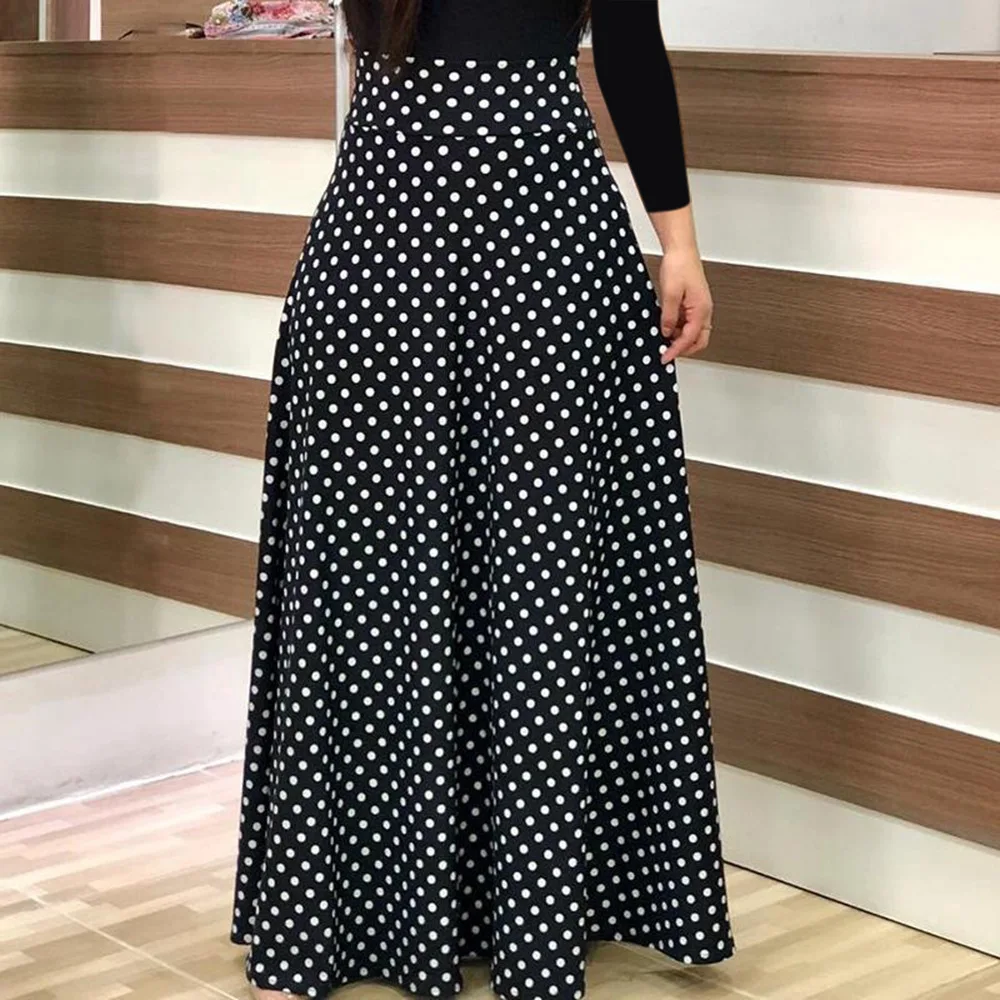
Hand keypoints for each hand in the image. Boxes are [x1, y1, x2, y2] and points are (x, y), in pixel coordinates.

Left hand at [658, 248, 712, 364]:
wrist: (681, 249)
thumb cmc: (680, 266)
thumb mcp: (669, 294)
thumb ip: (668, 316)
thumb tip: (666, 332)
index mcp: (701, 310)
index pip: (690, 339)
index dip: (676, 350)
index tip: (665, 357)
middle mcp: (703, 311)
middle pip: (698, 340)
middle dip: (683, 349)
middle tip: (666, 353)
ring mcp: (699, 308)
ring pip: (692, 332)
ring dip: (679, 339)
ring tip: (662, 339)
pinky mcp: (693, 304)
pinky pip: (687, 323)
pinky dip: (677, 329)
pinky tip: (665, 327)